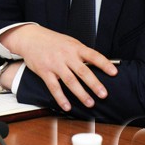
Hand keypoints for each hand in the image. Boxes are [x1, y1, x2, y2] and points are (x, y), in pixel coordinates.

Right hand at [0, 24, 117, 111]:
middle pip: (83, 71)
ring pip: (70, 81)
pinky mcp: (44, 72)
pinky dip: (61, 98)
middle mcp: (66, 56)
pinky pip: (54, 87)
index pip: (93, 55)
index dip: (105, 64)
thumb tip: (98, 64)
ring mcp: (55, 64)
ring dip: (81, 94)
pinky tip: (67, 106)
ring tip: (90, 103)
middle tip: (104, 94)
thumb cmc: (53, 41)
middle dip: (94, 84)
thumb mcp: (70, 42)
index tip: (114, 72)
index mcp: (75, 47)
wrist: (31, 38)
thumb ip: (82, 53)